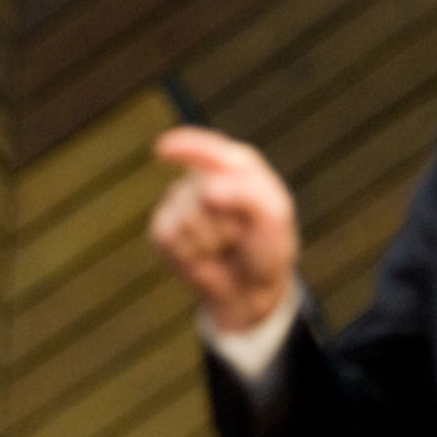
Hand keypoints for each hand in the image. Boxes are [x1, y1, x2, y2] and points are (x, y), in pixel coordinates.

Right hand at [150, 126, 300, 331]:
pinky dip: (191, 253)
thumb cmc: (266, 246)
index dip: (187, 147)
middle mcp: (204, 178)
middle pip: (203, 193)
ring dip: (211, 240)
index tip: (164, 148)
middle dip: (226, 222)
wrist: (250, 288)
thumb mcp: (273, 215)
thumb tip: (208, 189)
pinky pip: (169, 237)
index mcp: (235, 165)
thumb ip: (247, 193)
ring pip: (187, 218)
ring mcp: (179, 202)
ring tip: (223, 245)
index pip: (210, 152)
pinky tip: (203, 256)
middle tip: (240, 235)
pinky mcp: (162, 229)